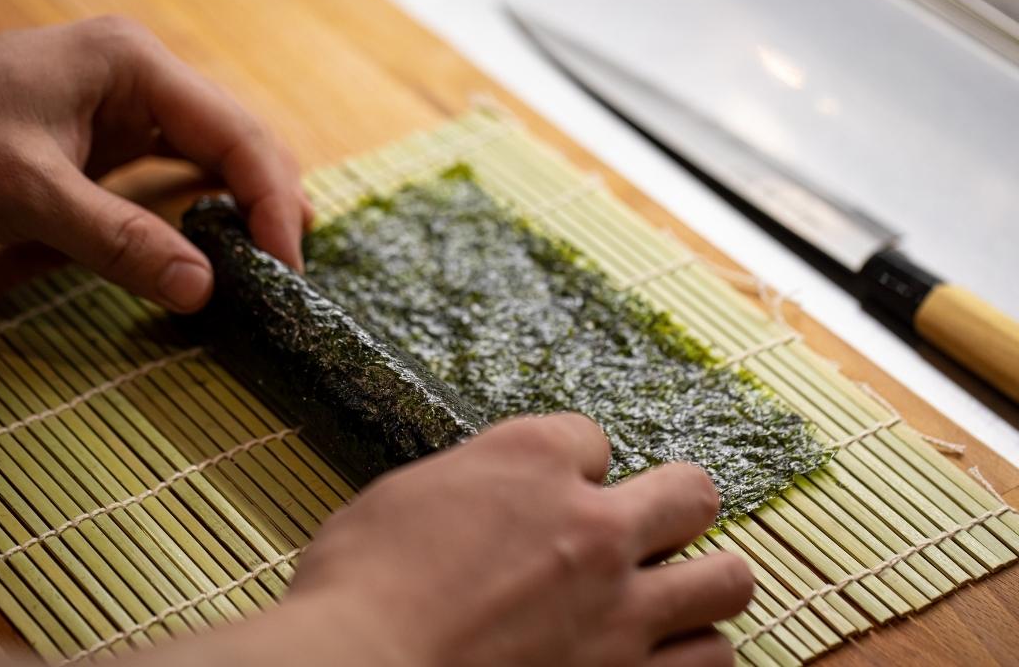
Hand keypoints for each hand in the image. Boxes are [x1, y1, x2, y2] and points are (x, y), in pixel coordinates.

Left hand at [0, 17, 311, 310]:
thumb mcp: (27, 192)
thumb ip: (117, 240)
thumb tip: (205, 291)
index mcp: (136, 66)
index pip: (237, 135)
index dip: (269, 203)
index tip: (284, 271)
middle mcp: (147, 76)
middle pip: (242, 140)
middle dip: (270, 203)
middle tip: (286, 275)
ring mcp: (134, 102)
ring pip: (223, 154)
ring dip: (251, 204)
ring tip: (275, 259)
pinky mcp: (118, 133)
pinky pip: (189, 168)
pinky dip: (216, 204)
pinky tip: (232, 236)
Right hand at [285, 414, 752, 666]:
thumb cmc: (356, 589)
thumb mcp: (406, 499)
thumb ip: (472, 484)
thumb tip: (493, 499)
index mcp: (531, 460)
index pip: (592, 438)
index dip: (573, 468)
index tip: (552, 495)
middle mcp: (592, 525)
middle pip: (694, 492)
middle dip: (676, 507)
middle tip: (648, 531)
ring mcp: (620, 610)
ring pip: (727, 582)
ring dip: (697, 590)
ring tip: (663, 604)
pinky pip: (710, 662)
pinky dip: (686, 657)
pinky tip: (653, 658)